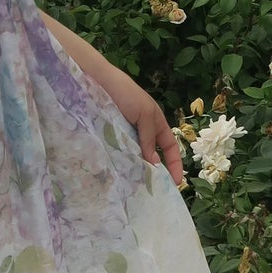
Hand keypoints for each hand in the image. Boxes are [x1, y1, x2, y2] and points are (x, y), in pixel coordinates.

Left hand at [92, 65, 187, 188]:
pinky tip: (118, 174)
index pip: (169, 147)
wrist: (96, 81)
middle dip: (154, 172)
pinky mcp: (108, 136)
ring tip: (134, 187)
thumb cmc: (125, 93)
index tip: (175, 184)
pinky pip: (117, 153)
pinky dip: (120, 163)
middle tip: (151, 191)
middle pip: (151, 155)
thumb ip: (149, 138)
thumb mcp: (144, 114)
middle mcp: (140, 131)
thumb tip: (155, 164)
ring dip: (135, 170)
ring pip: (133, 157)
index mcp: (154, 123)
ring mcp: (123, 134)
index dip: (174, 164)